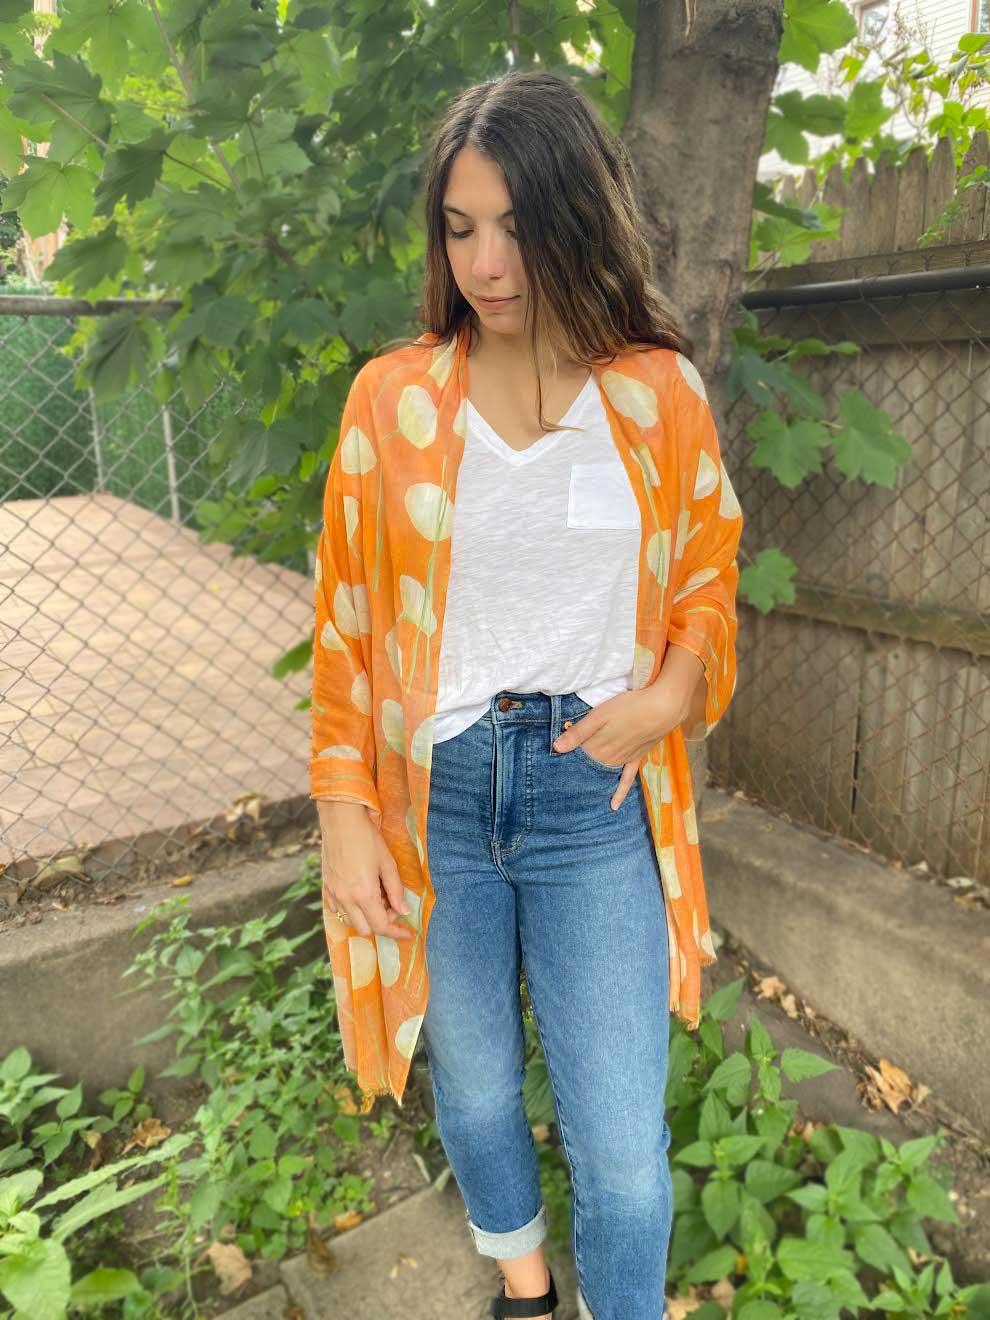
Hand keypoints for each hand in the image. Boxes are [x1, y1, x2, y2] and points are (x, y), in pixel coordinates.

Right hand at [318, 801, 412, 940]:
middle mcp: (346, 899)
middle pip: (365, 930)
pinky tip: (359, 894)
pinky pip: (337, 910)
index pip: (381, 926)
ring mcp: (332, 894)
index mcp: (364, 894)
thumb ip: (396, 890)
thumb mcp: (388, 863)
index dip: (396, 932)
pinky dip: (350, 910)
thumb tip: (404, 911)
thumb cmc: (368, 838)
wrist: (340, 820)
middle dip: (381, 923)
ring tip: (376, 897)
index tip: (407, 932)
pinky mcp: (325, 887)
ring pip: (350, 922)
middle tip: (391, 905)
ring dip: (365, 918)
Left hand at [551, 681, 690, 810]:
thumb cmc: (629, 707)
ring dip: (592, 777)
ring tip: (580, 787)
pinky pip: (626, 780)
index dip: (567, 748)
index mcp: (596, 748)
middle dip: (578, 764)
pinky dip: (620, 792)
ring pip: (603, 772)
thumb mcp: (599, 715)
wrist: (662, 709)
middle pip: (588, 763)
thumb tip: (556, 748)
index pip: (575, 753)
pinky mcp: (637, 759)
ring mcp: (623, 761)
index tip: (559, 748)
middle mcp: (608, 759)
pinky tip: (614, 806)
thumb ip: (579, 732)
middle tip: (566, 770)